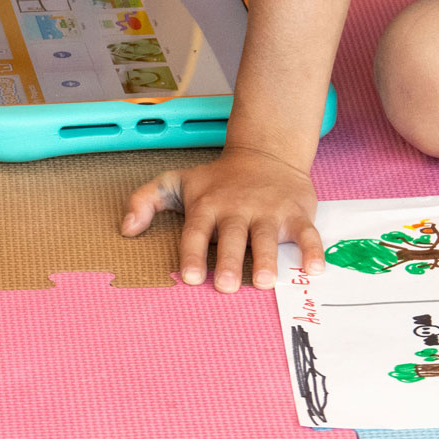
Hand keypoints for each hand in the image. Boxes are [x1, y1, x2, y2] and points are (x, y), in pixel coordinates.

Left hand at [121, 144, 323, 291]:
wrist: (266, 152)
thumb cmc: (218, 179)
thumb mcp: (176, 182)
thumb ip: (145, 201)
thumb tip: (125, 229)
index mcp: (208, 205)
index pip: (197, 231)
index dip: (192, 254)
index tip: (190, 277)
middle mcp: (238, 209)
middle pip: (233, 237)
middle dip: (230, 260)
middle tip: (227, 285)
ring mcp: (269, 211)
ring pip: (267, 237)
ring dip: (267, 259)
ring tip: (265, 281)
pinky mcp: (296, 213)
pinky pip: (307, 233)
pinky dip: (312, 250)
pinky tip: (313, 270)